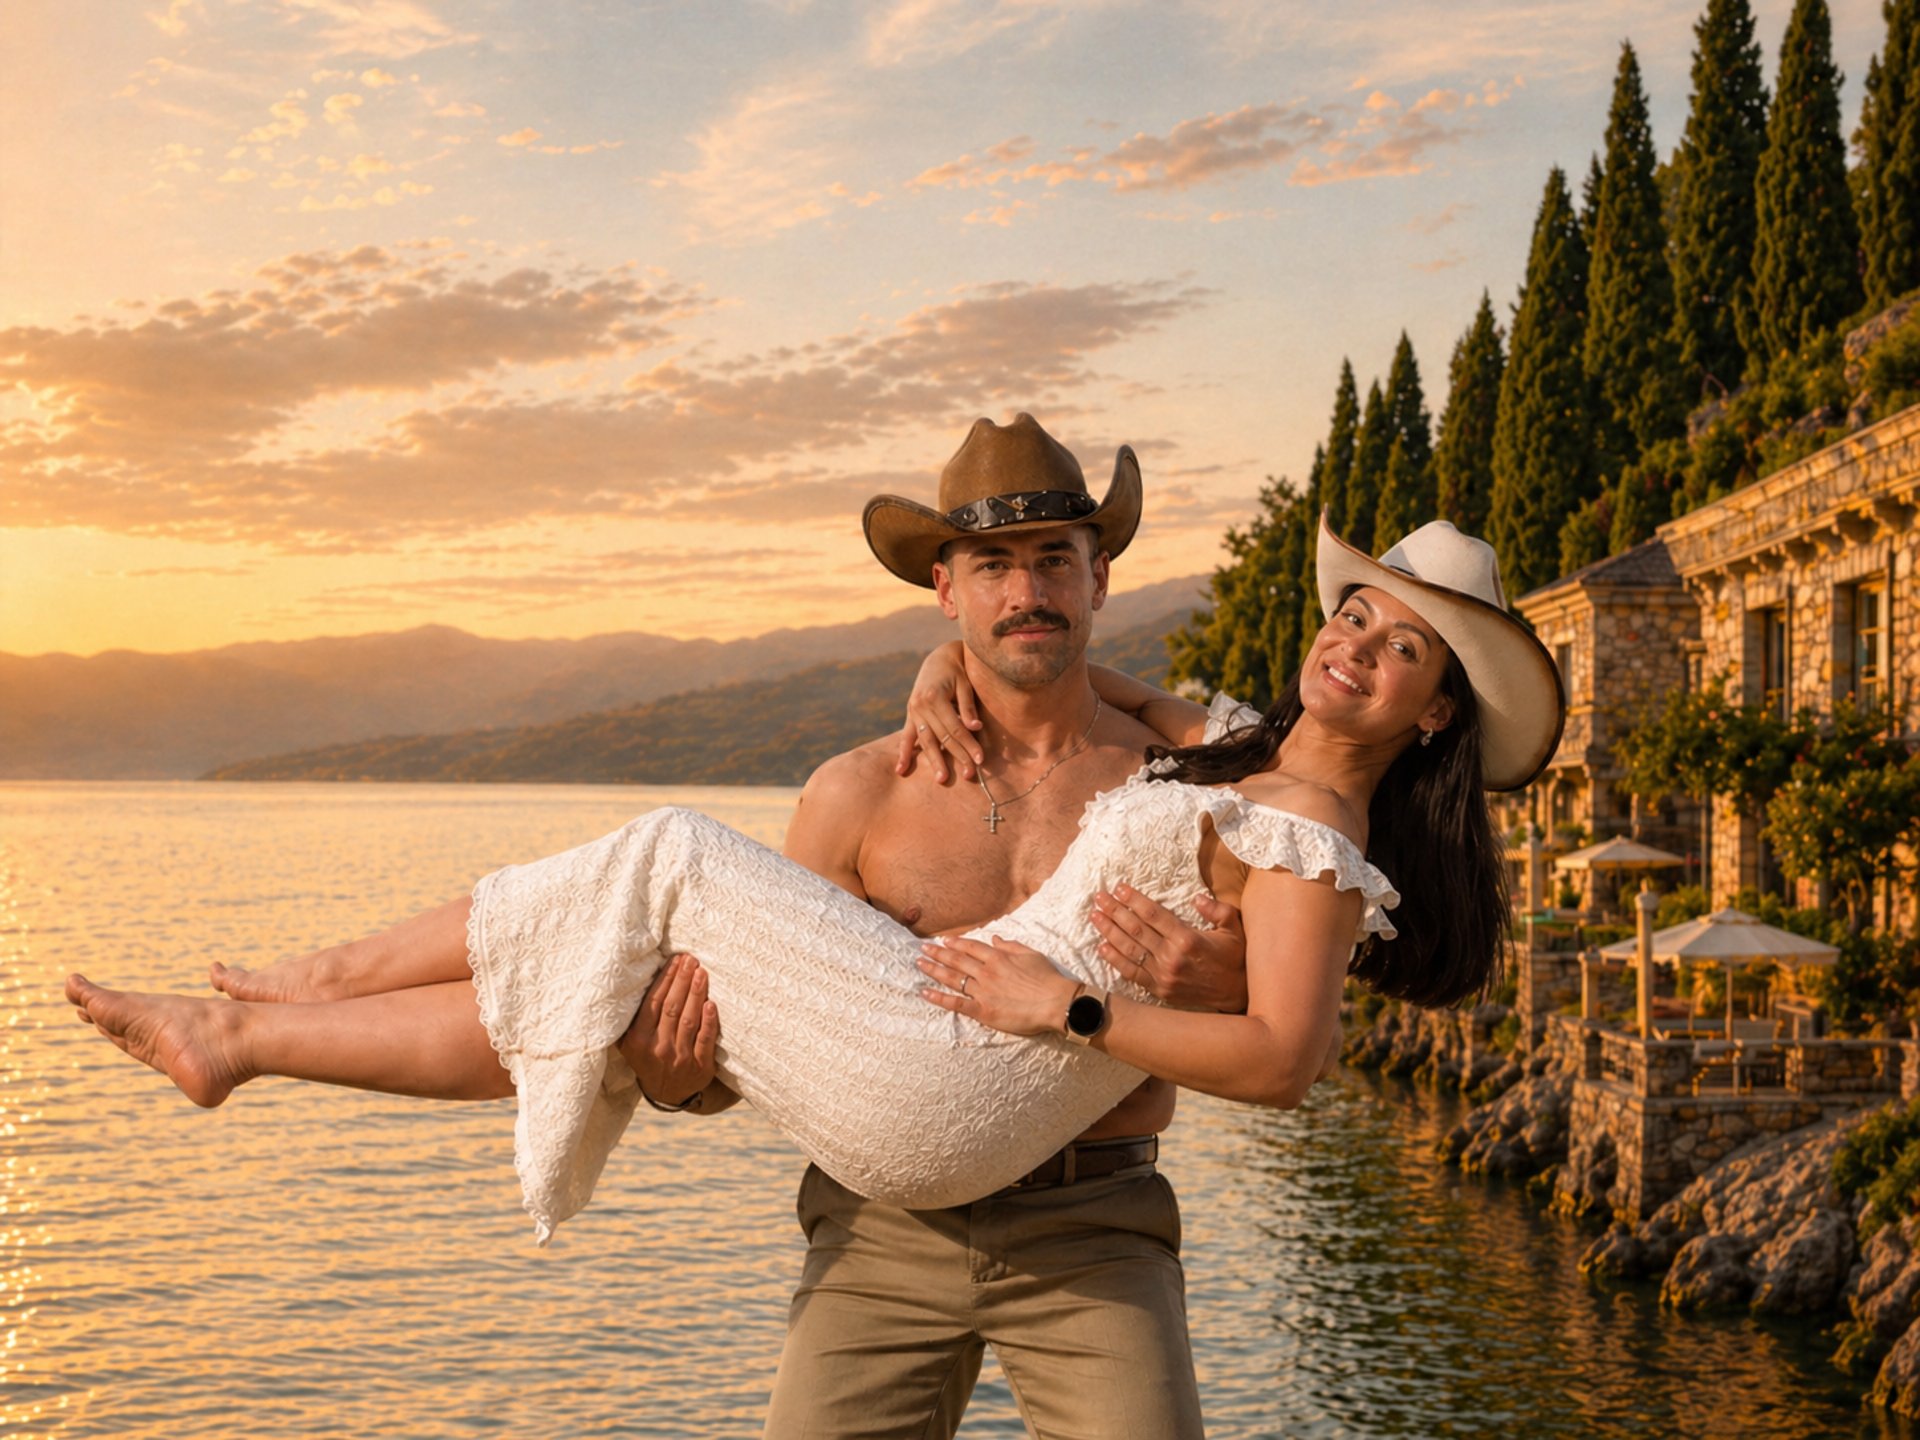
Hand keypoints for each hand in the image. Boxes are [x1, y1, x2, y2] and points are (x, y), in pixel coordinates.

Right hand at [617, 954, 718, 1106]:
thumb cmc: (648, 1057)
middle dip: (682, 980)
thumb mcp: (629, 1042)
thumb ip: (631, 1018)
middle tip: (690, 959)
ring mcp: (680, 1058)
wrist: (667, 1094)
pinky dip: (709, 1021)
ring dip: (696, 994)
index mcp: (638, 1041)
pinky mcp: (701, 1067)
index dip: (665, 980)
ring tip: (701, 972)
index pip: (653, 1004)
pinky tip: (712, 1003)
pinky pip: (706, 1039)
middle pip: (672, 1008)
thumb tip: (634, 981)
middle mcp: (658, 1049)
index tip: (674, 960)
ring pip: (689, 1020)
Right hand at [895, 641, 982, 782]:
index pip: (955, 728)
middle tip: (970, 775)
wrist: (939, 658)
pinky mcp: (910, 714)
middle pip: (942, 737)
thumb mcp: (965, 684)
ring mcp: (913, 711)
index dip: (968, 744)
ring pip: (925, 741)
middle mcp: (920, 705)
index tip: (980, 759)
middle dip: (957, 756)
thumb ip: (968, 707)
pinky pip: (906, 737)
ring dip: (934, 761)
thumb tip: (975, 728)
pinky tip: (901, 770)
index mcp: (934, 697)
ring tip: (942, 779)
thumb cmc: (958, 671)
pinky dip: (903, 753)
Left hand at [916, 935, 1078, 1036]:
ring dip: (934, 969)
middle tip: (923, 949)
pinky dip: (939, 998)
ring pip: (952, 977)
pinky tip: (925, 992)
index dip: (955, 943)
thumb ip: (1010, 946)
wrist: (1056, 1002)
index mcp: (998, 957)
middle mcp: (987, 971)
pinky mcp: (983, 1010)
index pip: (971, 947)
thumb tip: (995, 939)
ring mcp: (983, 991)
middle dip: (938, 953)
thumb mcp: (1031, 954)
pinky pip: (956, 1003)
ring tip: (920, 964)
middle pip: (956, 960)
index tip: (943, 940)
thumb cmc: (1048, 978)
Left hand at [1092, 885, 1248, 1012]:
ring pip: (1130, 950)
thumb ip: (1217, 910)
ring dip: (1109, 932)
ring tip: (1094, 917)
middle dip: (1115, 911)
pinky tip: (1102, 947)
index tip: (1119, 888)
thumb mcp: (1234, 928)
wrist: (1237, 994)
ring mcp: (1163, 975)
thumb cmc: (1235, 957)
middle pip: (1136, 930)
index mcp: (1188, 939)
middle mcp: (1172, 957)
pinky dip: (1115, 960)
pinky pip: (1132, 973)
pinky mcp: (1160, 990)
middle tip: (1099, 897)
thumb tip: (1197, 898)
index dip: (1134, 899)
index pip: (1153, 914)